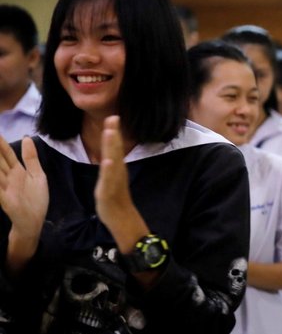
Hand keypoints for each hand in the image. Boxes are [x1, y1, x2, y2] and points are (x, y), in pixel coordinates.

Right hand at [0, 136, 48, 244]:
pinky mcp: (4, 199)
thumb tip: (27, 138)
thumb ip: (31, 158)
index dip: (1, 143)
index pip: (7, 154)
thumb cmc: (35, 200)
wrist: (33, 222)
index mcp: (16, 171)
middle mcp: (7, 178)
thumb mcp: (37, 176)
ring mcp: (4, 188)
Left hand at [94, 116, 143, 248]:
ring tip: (111, 133)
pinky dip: (109, 170)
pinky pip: (110, 179)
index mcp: (117, 167)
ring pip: (114, 161)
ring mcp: (115, 180)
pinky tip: (108, 161)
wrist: (121, 218)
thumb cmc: (114, 198)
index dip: (113, 132)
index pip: (114, 147)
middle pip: (116, 150)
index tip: (113, 116)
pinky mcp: (109, 191)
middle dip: (114, 134)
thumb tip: (109, 152)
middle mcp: (118, 171)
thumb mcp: (111, 177)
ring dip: (112, 147)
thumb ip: (111, 164)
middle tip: (113, 118)